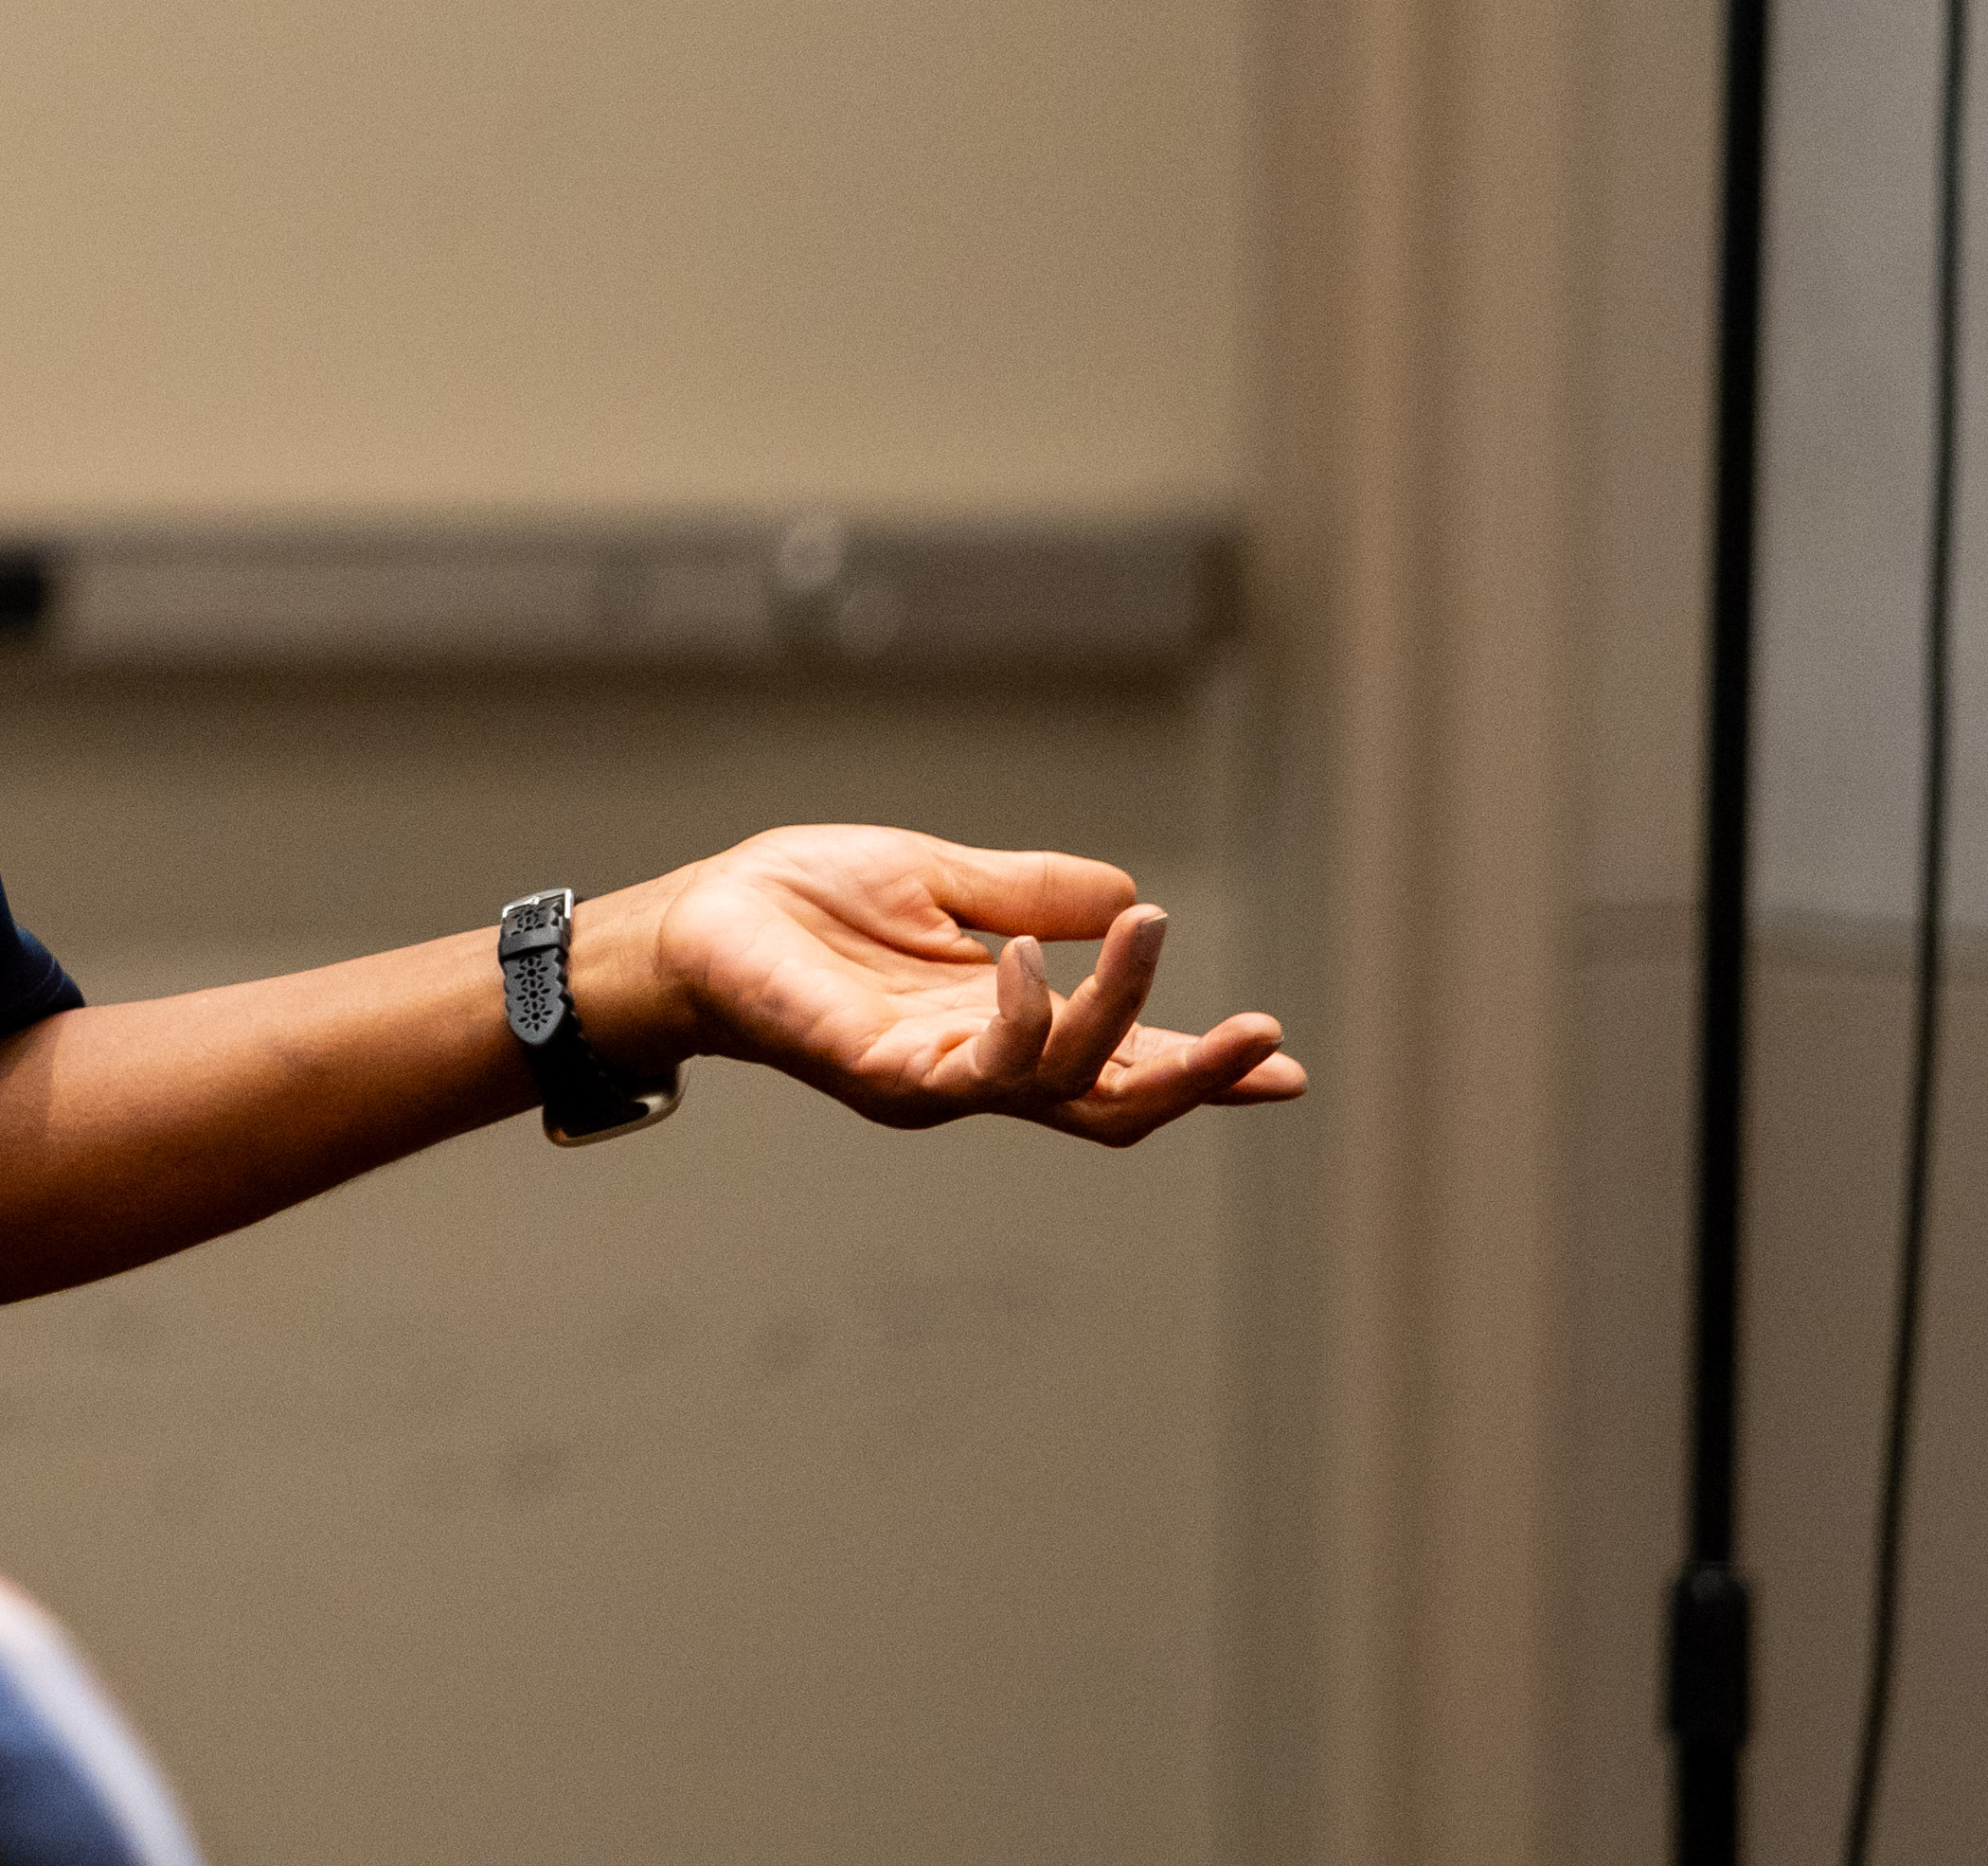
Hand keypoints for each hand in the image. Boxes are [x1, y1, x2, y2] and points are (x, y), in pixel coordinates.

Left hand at [627, 826, 1306, 1144]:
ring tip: (1145, 935)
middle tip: (1268, 1046)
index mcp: (1001, 1025)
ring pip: (1060, 1084)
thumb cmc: (804, 905)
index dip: (1201, 1067)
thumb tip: (1128, 892)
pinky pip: (973, 1065)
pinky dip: (1017, 1015)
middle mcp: (977, 1069)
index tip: (1286, 1067)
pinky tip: (1026, 962)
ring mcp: (933, 1081)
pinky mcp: (881, 1072)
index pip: (1120, 1061)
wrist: (701, 917)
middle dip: (1196, 1082)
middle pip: (1111, 1103)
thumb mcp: (940, 883)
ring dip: (1118, 1018)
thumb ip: (1031, 895)